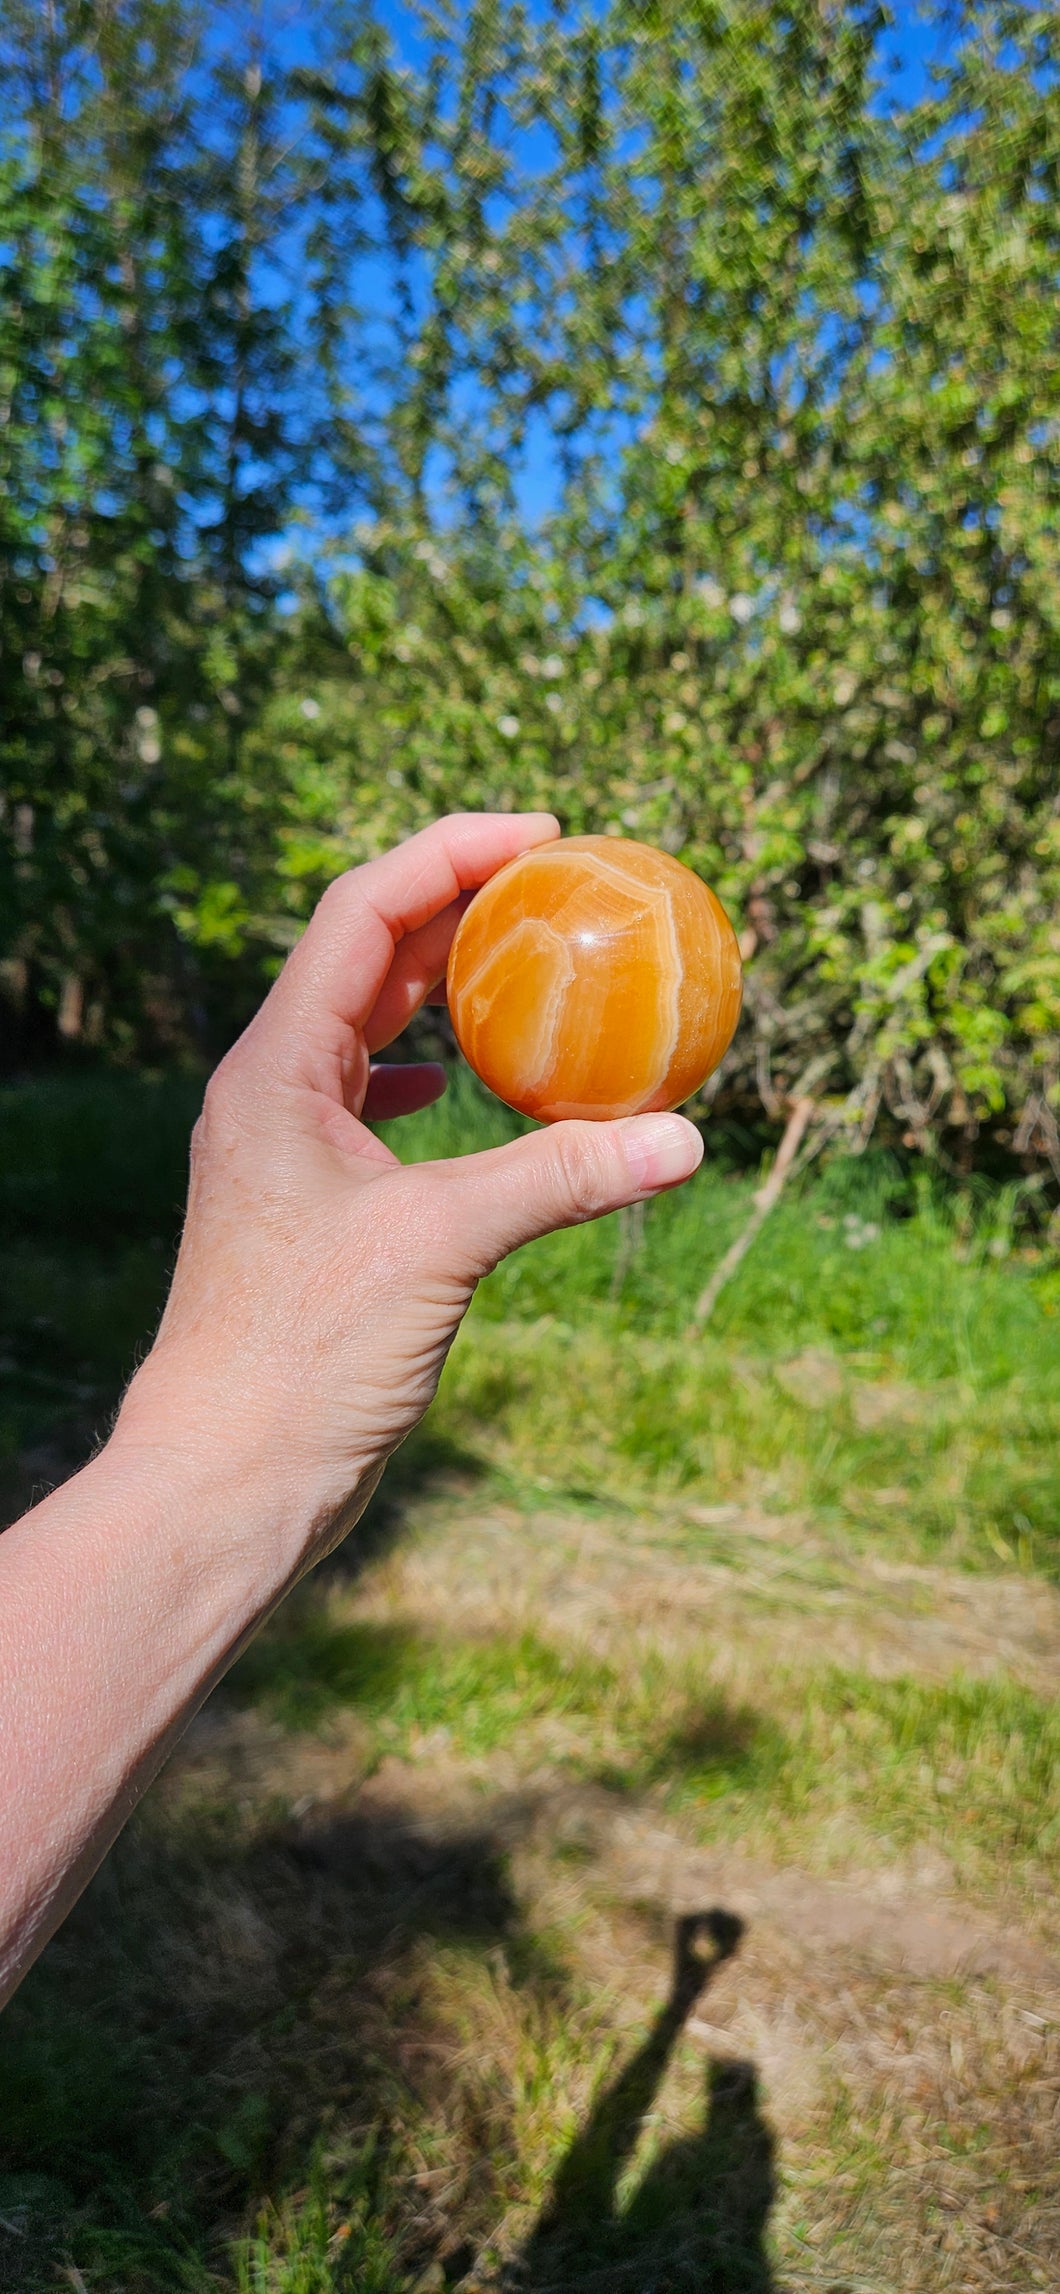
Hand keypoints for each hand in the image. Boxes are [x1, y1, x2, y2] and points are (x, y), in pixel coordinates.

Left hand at [116, 814, 702, 1572]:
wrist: (226, 1477)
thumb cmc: (302, 1358)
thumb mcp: (442, 1246)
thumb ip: (559, 1179)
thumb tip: (683, 1136)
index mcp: (277, 1069)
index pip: (361, 914)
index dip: (448, 854)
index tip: (540, 831)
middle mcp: (273, 1092)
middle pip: (365, 958)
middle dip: (456, 909)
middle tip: (553, 883)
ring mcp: (288, 1149)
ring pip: (370, 1032)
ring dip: (443, 990)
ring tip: (528, 963)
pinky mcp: (313, 1207)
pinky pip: (375, 1104)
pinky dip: (434, 1077)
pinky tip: (471, 1089)